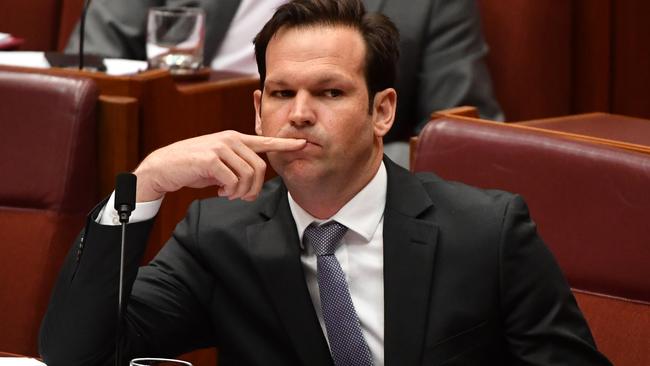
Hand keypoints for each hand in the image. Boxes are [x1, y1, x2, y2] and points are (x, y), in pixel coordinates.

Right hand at [133, 130, 305, 201]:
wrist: (164, 167)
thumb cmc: (192, 167)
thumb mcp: (219, 163)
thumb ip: (237, 166)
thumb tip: (253, 183)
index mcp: (235, 139)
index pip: (264, 141)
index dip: (284, 145)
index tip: (303, 144)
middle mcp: (230, 139)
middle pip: (260, 168)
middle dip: (254, 189)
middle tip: (241, 197)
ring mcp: (221, 147)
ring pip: (248, 176)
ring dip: (240, 192)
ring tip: (227, 194)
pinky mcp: (211, 159)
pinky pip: (233, 181)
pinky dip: (229, 192)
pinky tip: (218, 192)